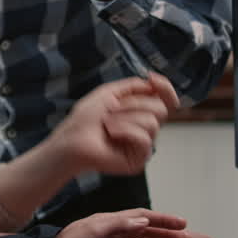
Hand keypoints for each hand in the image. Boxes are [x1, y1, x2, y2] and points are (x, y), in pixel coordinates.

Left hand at [48, 75, 179, 174]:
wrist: (71, 139)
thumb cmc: (86, 119)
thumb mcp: (109, 93)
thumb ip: (133, 86)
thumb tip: (153, 83)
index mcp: (140, 112)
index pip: (165, 100)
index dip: (165, 88)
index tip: (152, 78)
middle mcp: (145, 128)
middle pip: (160, 109)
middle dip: (134, 104)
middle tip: (112, 108)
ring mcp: (143, 145)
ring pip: (152, 122)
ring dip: (125, 118)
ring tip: (107, 123)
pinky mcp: (139, 159)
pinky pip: (144, 139)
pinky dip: (125, 131)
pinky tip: (111, 133)